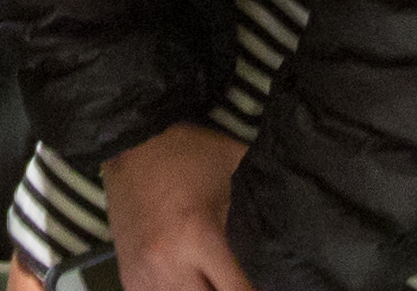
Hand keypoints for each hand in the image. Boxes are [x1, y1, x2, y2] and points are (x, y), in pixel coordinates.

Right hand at [98, 121, 255, 290]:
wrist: (132, 140)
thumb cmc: (189, 153)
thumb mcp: (234, 169)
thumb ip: (259, 209)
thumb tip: (287, 241)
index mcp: (200, 238)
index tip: (269, 285)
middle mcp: (169, 265)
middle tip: (239, 281)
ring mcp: (145, 275)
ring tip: (215, 281)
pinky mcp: (130, 277)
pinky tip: (190, 284)